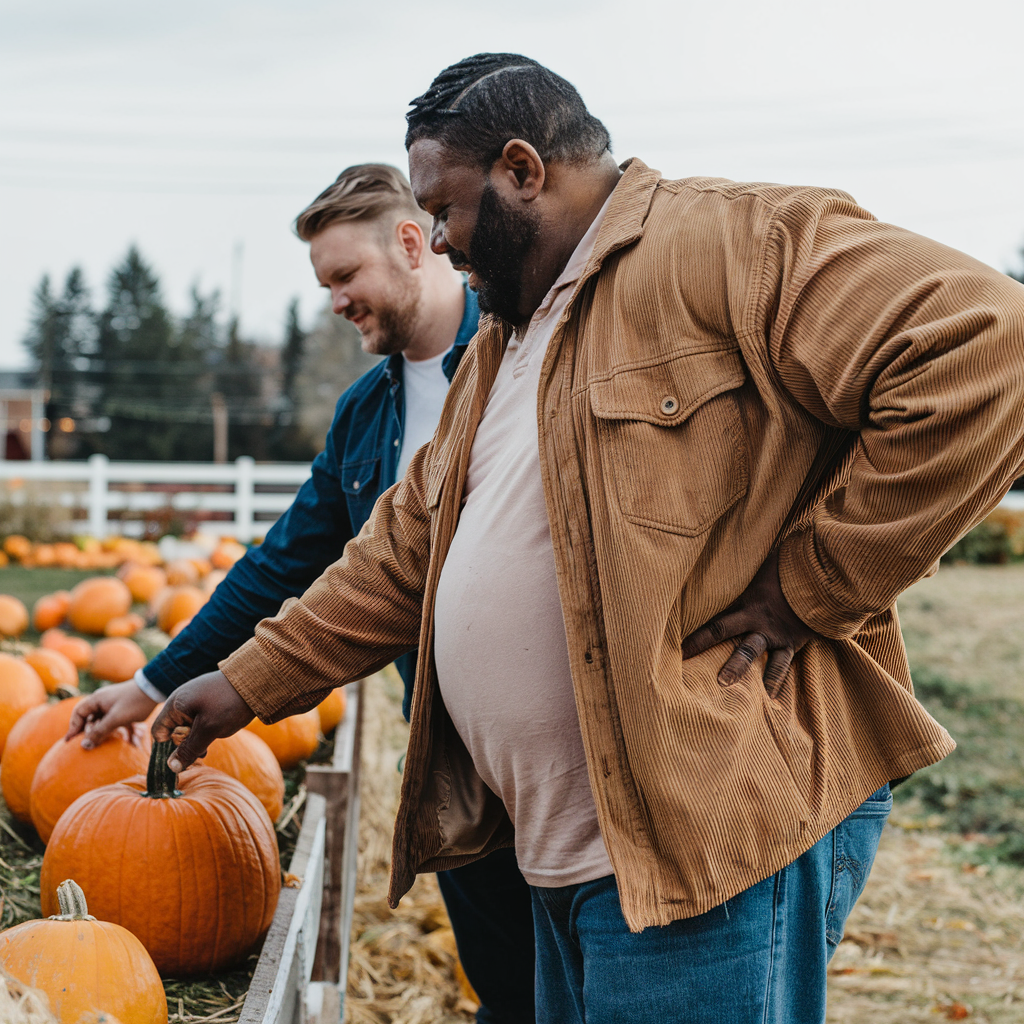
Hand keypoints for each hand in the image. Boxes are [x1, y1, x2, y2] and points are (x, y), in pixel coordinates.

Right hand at [66, 680, 157, 748]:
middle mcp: (103, 701)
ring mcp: (114, 705)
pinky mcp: (126, 709)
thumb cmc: (134, 702)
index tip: (69, 742)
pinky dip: (123, 732)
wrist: (156, 688)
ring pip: (104, 722)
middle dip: (89, 733)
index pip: (78, 713)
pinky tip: (132, 743)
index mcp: (97, 700)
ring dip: (106, 734)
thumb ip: (100, 732)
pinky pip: (119, 723)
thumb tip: (84, 745)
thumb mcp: (116, 719)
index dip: (73, 728)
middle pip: (90, 719)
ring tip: (104, 746)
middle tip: (88, 746)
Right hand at [150, 670, 254, 772]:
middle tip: (203, 751)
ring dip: (198, 738)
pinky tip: (219, 731)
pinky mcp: (208, 700)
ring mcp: (195, 699)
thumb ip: (189, 749)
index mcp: (176, 704)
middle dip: (186, 744)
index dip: (167, 747)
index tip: (183, 756)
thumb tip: (172, 768)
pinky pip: (200, 719)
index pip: (159, 731)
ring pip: (188, 727)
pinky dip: (206, 728)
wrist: (258, 680)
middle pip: (173, 730)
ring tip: (212, 740)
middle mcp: (182, 700)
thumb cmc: (229, 704)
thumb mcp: (209, 730)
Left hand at [681, 549, 817, 696]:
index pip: (714, 620)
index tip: (674, 645)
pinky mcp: (792, 642)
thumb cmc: (793, 564)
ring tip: (724, 688)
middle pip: (722, 632)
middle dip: (701, 645)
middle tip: (683, 661)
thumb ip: (747, 565)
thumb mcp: (766, 562)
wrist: (827, 576)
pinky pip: (782, 665)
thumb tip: (728, 546)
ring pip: (751, 654)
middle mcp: (756, 619)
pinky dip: (775, 682)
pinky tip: (770, 699)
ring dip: (737, 670)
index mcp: (746, 601)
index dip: (694, 634)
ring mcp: (774, 633)